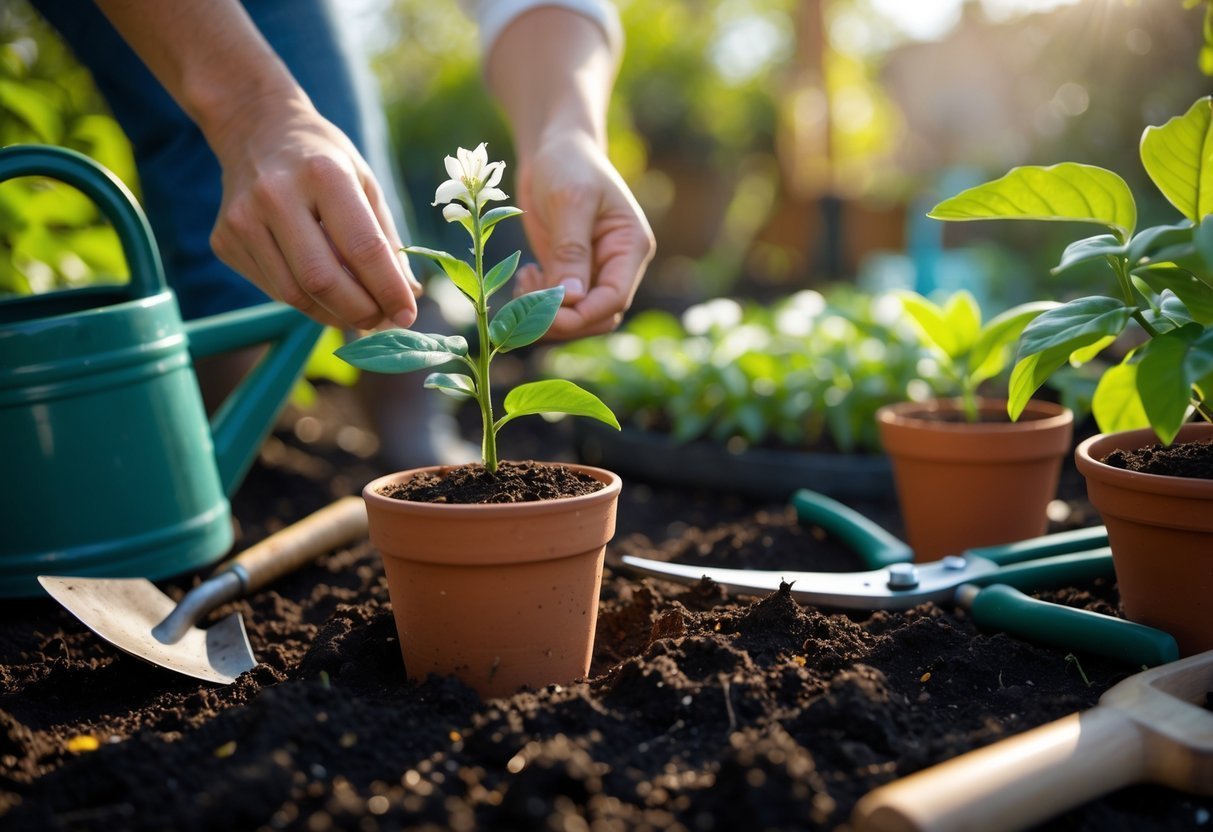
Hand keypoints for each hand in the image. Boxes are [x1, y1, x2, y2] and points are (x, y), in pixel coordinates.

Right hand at [207, 94, 421, 329]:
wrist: (255, 128)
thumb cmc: (322, 159)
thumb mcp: (364, 183)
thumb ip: (387, 241)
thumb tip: (407, 297)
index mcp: (323, 174)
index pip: (362, 248)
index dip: (388, 289)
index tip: (408, 314)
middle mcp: (276, 195)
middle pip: (323, 280)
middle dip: (360, 312)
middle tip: (382, 321)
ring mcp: (243, 220)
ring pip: (295, 295)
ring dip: (334, 314)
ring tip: (358, 312)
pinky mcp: (224, 240)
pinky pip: (274, 289)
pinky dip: (307, 300)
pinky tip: (322, 290)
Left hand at [512, 133, 653, 338]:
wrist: (555, 147)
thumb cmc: (569, 163)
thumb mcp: (569, 201)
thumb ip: (571, 250)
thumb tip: (571, 298)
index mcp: (630, 246)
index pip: (615, 299)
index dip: (581, 314)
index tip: (544, 313)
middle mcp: (618, 264)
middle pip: (598, 316)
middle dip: (562, 319)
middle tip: (526, 302)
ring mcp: (595, 271)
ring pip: (579, 316)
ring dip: (548, 314)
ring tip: (526, 283)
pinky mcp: (571, 272)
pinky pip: (561, 305)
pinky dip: (539, 303)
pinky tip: (527, 278)